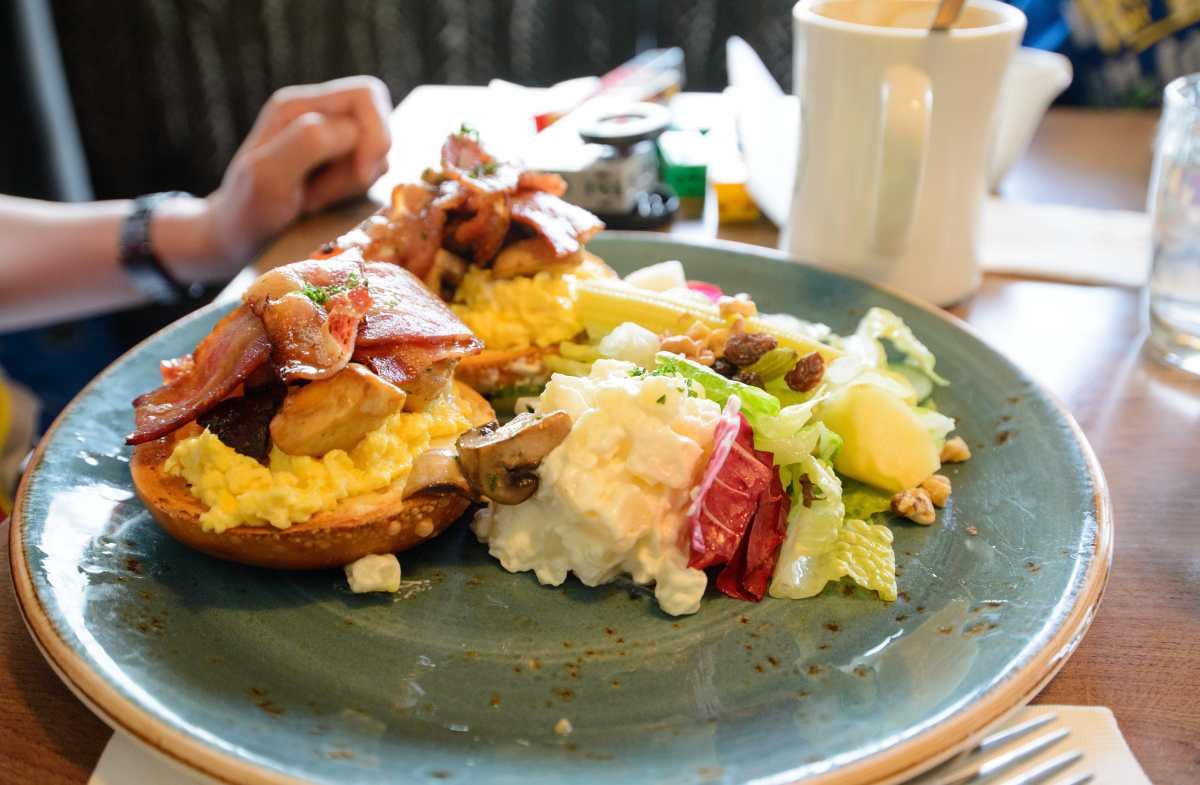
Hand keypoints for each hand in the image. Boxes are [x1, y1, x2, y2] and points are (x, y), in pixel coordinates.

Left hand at [205, 76, 391, 261]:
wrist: (235, 234)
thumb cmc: (248, 207)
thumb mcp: (270, 174)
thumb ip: (309, 141)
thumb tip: (353, 130)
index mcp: (298, 105)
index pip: (366, 96)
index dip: (373, 136)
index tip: (361, 174)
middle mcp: (316, 113)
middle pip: (377, 120)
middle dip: (369, 160)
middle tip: (334, 189)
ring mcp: (328, 137)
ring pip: (376, 149)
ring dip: (354, 181)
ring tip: (315, 198)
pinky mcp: (338, 161)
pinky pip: (369, 168)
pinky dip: (352, 190)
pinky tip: (321, 200)